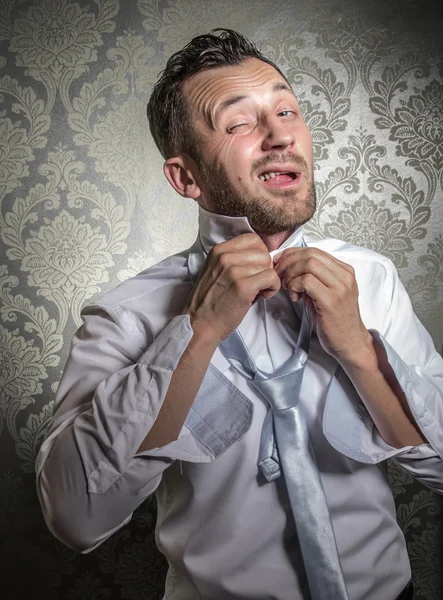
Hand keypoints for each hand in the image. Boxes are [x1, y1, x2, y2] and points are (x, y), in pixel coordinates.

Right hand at [185, 233, 280, 342]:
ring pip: (268, 266)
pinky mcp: (243, 286)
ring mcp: (234, 271)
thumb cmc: (210, 302)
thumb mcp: (215, 271)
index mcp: (218, 251)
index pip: (253, 239)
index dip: (260, 254)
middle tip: (257, 283)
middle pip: (263, 252)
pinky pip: (272, 278)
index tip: (256, 269)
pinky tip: (262, 296)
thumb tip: (263, 257)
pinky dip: (272, 288)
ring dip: (268, 281)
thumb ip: (235, 260)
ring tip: (257, 292)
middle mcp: (225, 257)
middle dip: (265, 268)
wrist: (199, 324)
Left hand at [273, 247, 372, 364]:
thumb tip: (289, 266)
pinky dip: (295, 286)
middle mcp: (344, 276)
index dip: (292, 254)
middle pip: (310, 254)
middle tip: (280, 275)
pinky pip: (306, 281)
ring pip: (308, 264)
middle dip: (288, 262)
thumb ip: (313, 278)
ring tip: (289, 288)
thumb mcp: (326, 293)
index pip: (314, 251)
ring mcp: (339, 287)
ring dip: (291, 274)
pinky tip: (296, 297)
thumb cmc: (336, 320)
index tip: (280, 263)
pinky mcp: (331, 300)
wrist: (350, 342)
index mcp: (344, 271)